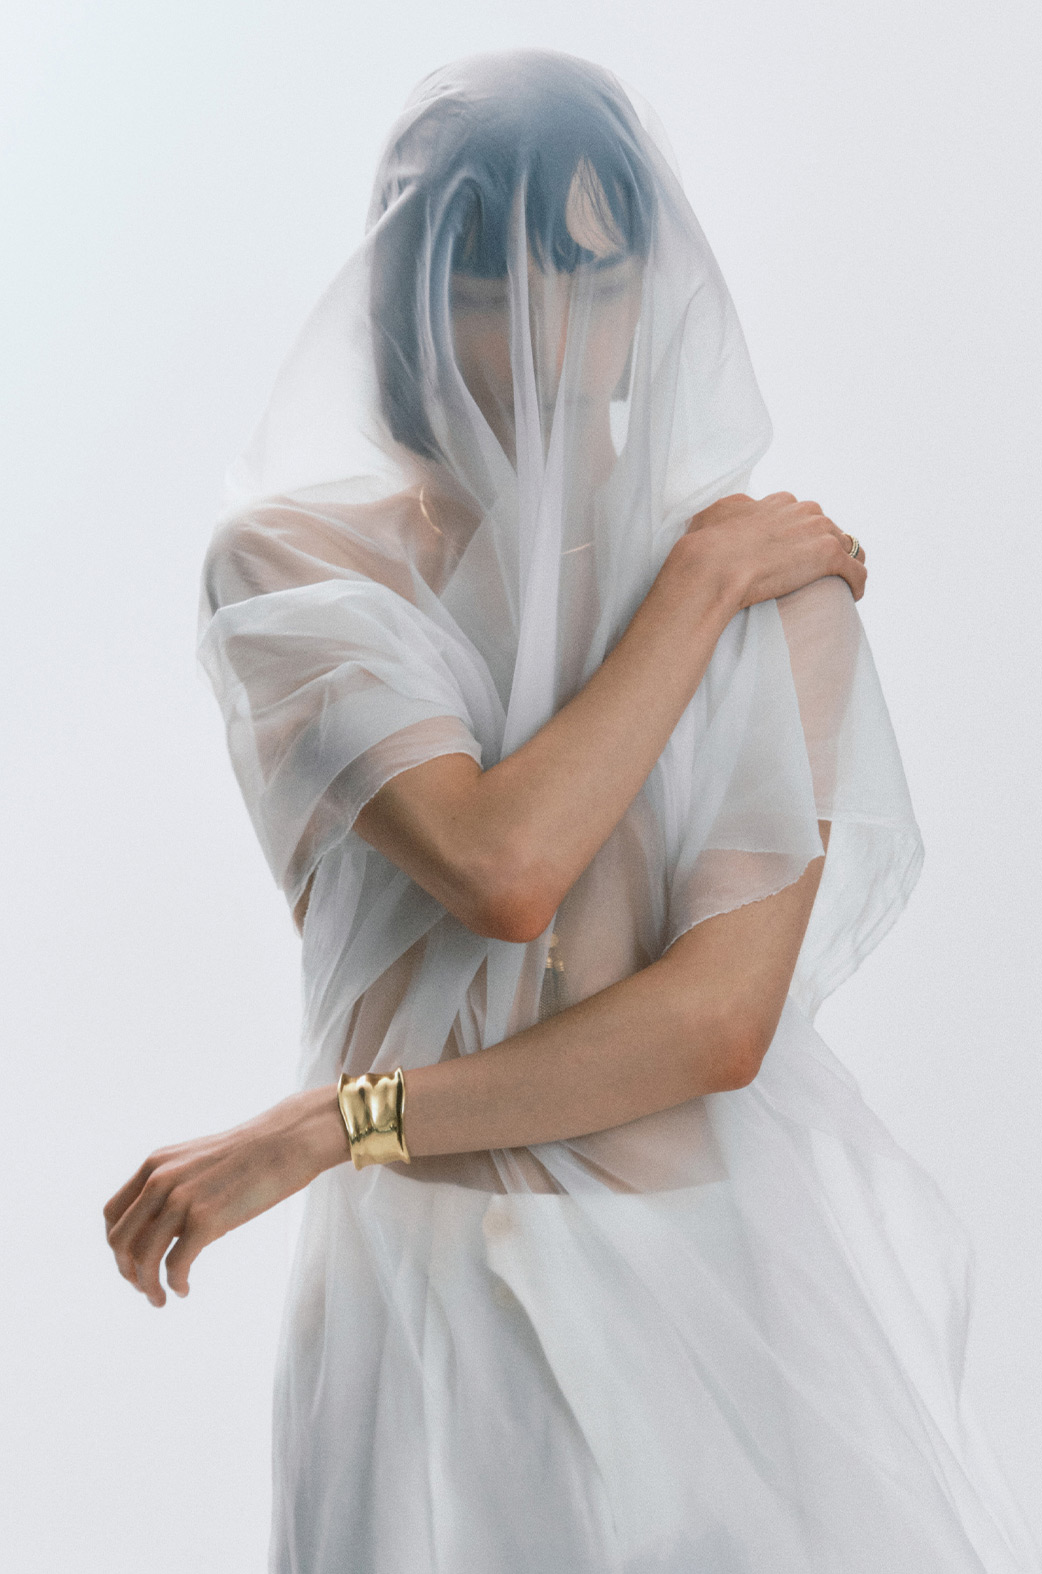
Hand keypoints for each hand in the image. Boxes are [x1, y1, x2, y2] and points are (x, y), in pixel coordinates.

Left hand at [103, 1088, 345, 1306]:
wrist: (287, 1141)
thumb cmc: (250, 1154)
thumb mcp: (197, 1162)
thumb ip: (173, 1188)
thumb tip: (164, 1231)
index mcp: (155, 1165)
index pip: (112, 1215)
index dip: (117, 1246)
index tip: (132, 1263)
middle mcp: (160, 1180)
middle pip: (120, 1241)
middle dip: (127, 1272)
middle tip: (144, 1288)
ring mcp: (181, 1199)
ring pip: (143, 1258)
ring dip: (148, 1286)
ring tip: (161, 1299)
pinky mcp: (206, 1218)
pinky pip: (175, 1265)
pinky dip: (175, 1284)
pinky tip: (185, 1289)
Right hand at [678, 492, 866, 610]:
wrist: (712, 567)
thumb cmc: (705, 545)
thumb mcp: (714, 514)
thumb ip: (734, 508)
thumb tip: (743, 508)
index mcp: (778, 502)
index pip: (802, 513)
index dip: (801, 534)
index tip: (797, 551)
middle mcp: (802, 510)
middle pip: (828, 527)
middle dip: (825, 547)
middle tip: (816, 572)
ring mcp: (818, 531)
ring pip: (849, 545)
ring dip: (846, 563)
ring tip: (841, 584)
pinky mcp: (829, 556)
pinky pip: (856, 570)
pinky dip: (856, 583)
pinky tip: (852, 596)